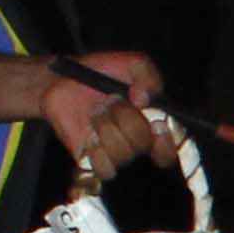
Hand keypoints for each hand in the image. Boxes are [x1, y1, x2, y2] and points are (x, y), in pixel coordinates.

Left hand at [39, 50, 162, 183]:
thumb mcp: (132, 64)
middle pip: (143, 143)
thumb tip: (145, 99)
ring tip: (96, 112)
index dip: (167, 141)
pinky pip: (104, 168)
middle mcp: (136, 140)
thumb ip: (148, 76)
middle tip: (112, 100)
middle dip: (126, 117)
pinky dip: (97, 150)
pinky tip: (90, 133)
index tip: (157, 123)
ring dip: (106, 127)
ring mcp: (115, 151)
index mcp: (153, 122)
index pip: (170, 147)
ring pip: (122, 153)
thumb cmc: (101, 71)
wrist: (62, 80)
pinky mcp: (93, 160)